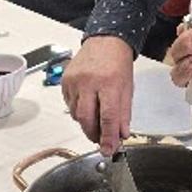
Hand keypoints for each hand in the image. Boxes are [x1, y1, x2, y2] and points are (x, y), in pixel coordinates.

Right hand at [61, 36, 134, 155]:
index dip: (108, 137)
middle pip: (86, 118)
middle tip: (100, 139)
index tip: (109, 149)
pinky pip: (69, 104)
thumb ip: (124, 114)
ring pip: (75, 113)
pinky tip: (87, 106)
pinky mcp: (65, 80)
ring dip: (86, 123)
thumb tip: (121, 136)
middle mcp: (89, 81)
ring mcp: (74, 80)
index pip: (108, 116)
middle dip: (93, 134)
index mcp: (109, 82)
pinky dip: (78, 111)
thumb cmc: (118, 64)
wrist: (106, 41)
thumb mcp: (127, 88)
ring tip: (96, 120)